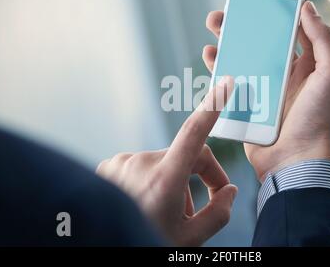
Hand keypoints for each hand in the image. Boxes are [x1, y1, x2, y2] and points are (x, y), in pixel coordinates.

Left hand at [96, 77, 236, 245]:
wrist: (100, 244)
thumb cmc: (145, 242)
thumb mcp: (191, 239)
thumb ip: (219, 213)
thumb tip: (228, 191)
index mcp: (164, 179)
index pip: (194, 132)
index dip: (213, 107)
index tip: (225, 85)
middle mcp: (141, 163)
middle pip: (186, 157)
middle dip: (198, 180)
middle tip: (196, 211)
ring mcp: (122, 163)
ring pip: (163, 163)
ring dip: (172, 183)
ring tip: (163, 213)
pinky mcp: (109, 166)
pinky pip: (141, 166)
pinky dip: (149, 181)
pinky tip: (142, 204)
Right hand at [203, 0, 329, 181]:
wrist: (297, 160)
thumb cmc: (320, 119)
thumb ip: (323, 40)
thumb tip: (308, 8)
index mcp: (306, 60)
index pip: (294, 18)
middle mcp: (284, 67)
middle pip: (261, 29)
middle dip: (246, 8)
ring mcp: (262, 83)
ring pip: (241, 49)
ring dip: (227, 32)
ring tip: (213, 21)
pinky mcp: (245, 99)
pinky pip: (228, 75)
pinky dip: (218, 63)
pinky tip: (210, 53)